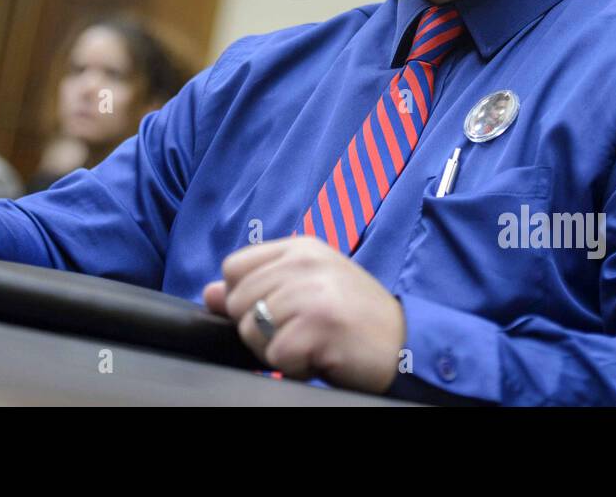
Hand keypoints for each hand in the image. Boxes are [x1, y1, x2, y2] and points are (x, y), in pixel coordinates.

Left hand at [202, 236, 405, 393]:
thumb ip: (258, 286)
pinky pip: (275, 355)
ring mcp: (312, 292)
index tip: (275, 312)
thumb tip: (209, 294)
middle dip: (260, 329)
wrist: (406, 343)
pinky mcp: (320, 324)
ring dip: (277, 350)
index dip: (243, 297)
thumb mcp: (305, 292)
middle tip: (301, 332)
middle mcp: (304, 262)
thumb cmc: (353, 319)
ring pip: (251, 329)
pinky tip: (321, 357)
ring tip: (312, 344)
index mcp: (300, 248)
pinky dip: (295, 367)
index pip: (234, 267)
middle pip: (238, 302)